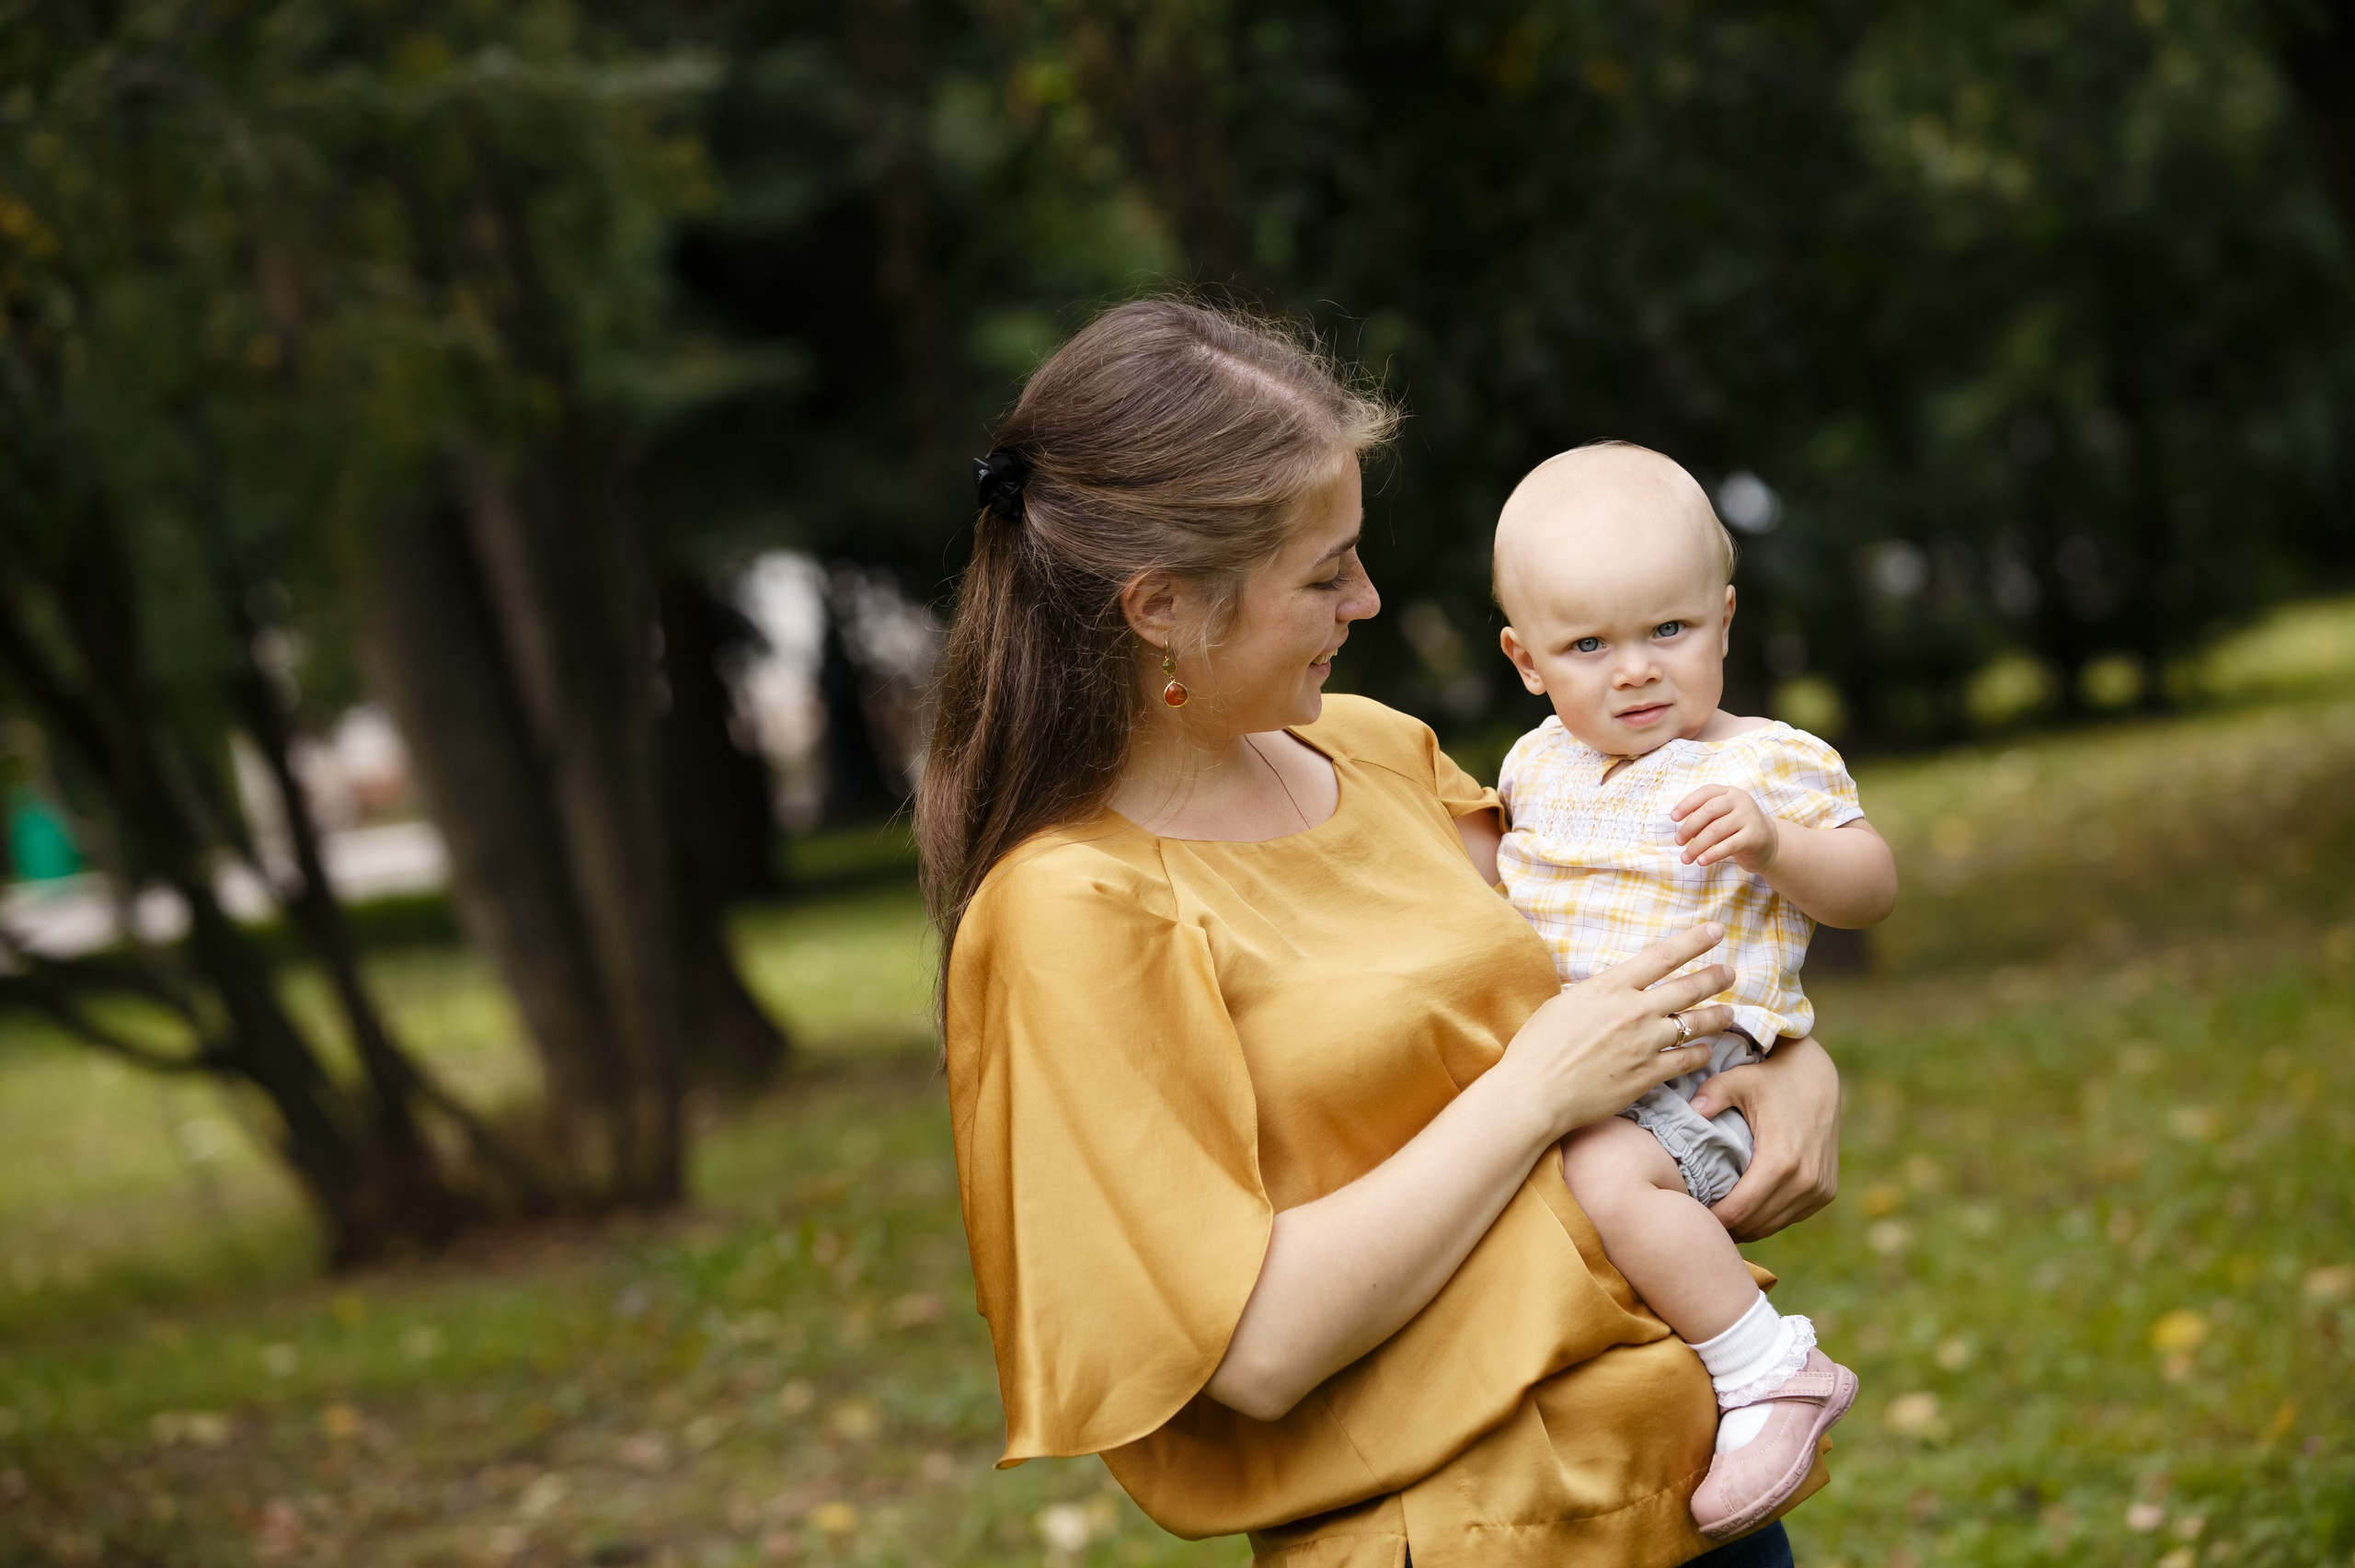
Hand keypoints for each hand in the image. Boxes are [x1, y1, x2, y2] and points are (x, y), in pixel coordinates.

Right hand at [1494, 923, 1737, 1138]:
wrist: (1536, 1091)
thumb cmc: (1538, 1047)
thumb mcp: (1564, 1003)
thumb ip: (1596, 995)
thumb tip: (1610, 991)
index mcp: (1610, 987)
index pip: (1662, 956)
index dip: (1694, 941)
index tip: (1715, 931)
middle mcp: (1634, 1011)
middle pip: (1688, 987)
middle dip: (1714, 977)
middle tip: (1730, 972)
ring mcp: (1645, 1043)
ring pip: (1695, 1023)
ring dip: (1717, 1016)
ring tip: (1729, 1012)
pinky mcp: (1649, 1075)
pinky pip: (1686, 1060)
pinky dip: (1700, 1054)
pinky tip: (1706, 1051)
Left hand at [1671, 785, 1777, 871]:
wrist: (1769, 843)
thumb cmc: (1737, 829)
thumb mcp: (1722, 816)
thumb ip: (1705, 816)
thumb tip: (1680, 826)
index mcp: (1729, 792)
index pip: (1705, 793)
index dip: (1686, 804)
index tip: (1673, 818)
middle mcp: (1740, 801)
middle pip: (1708, 811)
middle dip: (1689, 827)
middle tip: (1678, 841)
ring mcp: (1749, 817)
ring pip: (1716, 830)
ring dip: (1697, 845)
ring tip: (1686, 858)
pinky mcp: (1755, 836)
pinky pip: (1729, 845)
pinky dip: (1712, 854)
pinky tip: (1701, 861)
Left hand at [1690, 1035, 1840, 1240]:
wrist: (1817, 1076)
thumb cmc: (1772, 1078)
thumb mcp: (1739, 1080)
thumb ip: (1711, 1095)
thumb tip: (1689, 1112)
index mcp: (1781, 1161)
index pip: (1739, 1211)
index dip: (1711, 1219)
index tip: (1687, 1213)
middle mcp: (1805, 1182)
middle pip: (1754, 1224)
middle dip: (1724, 1225)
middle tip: (1696, 1217)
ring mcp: (1819, 1189)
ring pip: (1771, 1225)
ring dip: (1744, 1225)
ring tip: (1716, 1215)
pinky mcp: (1825, 1192)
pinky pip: (1789, 1217)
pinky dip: (1766, 1218)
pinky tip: (1744, 1208)